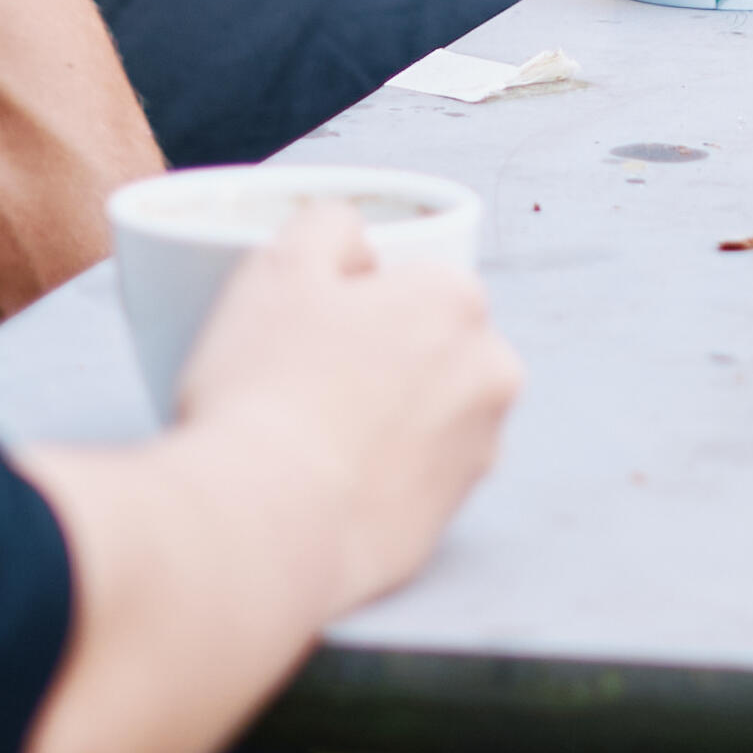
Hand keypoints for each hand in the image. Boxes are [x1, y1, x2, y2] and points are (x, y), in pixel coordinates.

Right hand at [167, 198, 523, 616]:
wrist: (260, 528)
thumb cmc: (266, 389)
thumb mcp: (278, 267)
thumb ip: (328, 225)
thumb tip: (357, 242)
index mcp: (457, 301)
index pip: (412, 285)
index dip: (352, 306)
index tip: (306, 333)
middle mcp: (491, 374)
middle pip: (429, 350)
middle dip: (380, 361)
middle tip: (301, 385)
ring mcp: (476, 457)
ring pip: (425, 419)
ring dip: (383, 423)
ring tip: (307, 443)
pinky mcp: (446, 526)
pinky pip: (408, 487)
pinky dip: (375, 484)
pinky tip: (321, 491)